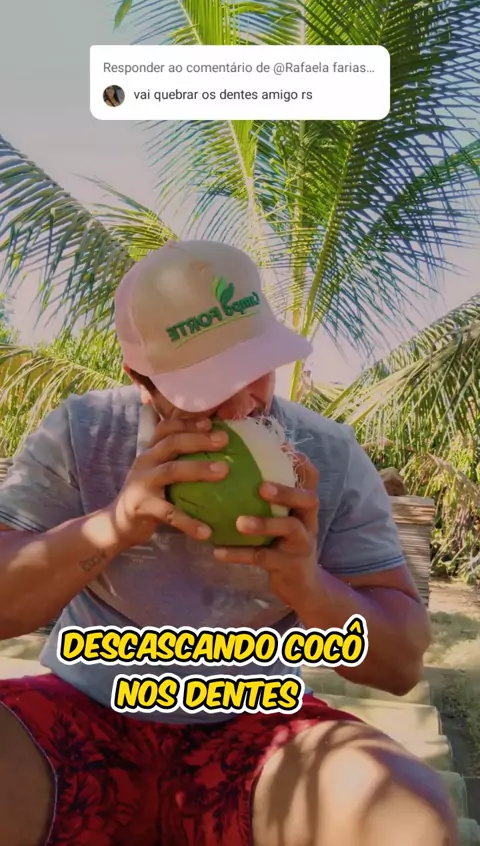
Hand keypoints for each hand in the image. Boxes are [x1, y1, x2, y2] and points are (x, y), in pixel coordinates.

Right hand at [109, 417, 229, 547]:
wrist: (118, 523)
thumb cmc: (148, 495)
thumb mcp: (158, 472)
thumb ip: (178, 461)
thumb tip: (217, 452)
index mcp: (151, 451)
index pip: (167, 428)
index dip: (188, 422)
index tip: (211, 422)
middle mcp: (145, 462)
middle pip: (172, 443)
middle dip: (199, 439)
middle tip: (224, 440)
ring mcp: (142, 483)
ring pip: (172, 470)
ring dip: (199, 469)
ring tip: (224, 471)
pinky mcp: (142, 506)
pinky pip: (169, 513)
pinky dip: (188, 522)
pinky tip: (206, 531)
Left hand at [213, 453, 319, 612]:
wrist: (302, 587)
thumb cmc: (282, 544)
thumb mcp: (281, 519)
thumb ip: (267, 498)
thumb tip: (231, 467)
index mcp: (304, 507)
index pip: (311, 478)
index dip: (300, 461)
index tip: (281, 445)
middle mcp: (308, 522)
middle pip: (308, 500)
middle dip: (286, 491)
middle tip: (261, 486)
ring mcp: (301, 545)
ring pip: (289, 530)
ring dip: (263, 524)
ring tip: (238, 523)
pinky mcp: (289, 566)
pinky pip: (263, 558)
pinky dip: (239, 554)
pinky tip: (218, 552)